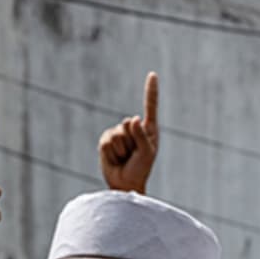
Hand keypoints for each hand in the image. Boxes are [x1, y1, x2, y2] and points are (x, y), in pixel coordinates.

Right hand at [98, 71, 159, 193]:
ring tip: (125, 158)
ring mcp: (119, 133)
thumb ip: (142, 136)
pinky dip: (111, 153)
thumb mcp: (147, 153)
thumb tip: (133, 118)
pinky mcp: (107, 140)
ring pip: (116, 134)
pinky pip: (106, 142)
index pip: (150, 106)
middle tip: (134, 155)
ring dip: (121, 150)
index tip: (153, 74)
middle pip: (128, 124)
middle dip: (130, 142)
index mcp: (149, 129)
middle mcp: (134, 128)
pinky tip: (116, 159)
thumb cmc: (141, 169)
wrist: (125, 184)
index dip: (150, 90)